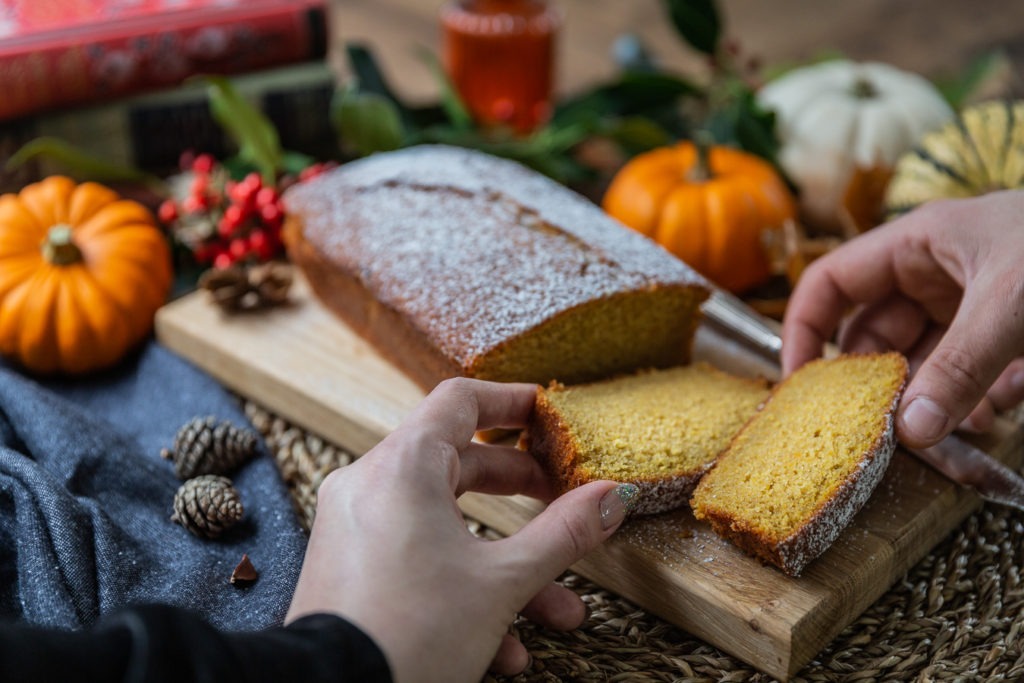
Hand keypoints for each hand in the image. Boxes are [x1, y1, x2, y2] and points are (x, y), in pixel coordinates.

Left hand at [286, 378, 634, 681]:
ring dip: (501, 562)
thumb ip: (563, 533)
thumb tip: (612, 496)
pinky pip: (412, 556)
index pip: (462, 400)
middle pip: (457, 461)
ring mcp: (352, 525)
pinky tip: (504, 647)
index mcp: (403, 466)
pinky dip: (459, 584)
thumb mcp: (503, 582)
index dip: (512, 402)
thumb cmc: (410, 635)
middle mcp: (369, 484)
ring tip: (554, 610)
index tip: (549, 416)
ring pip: (442, 523)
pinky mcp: (346, 566)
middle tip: (560, 501)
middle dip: (519, 491)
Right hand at [782, 190, 1023, 447]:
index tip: (798, 386)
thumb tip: (909, 433)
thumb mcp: (1012, 306)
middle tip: (880, 432)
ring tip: (952, 434)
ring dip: (934, 400)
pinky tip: (997, 414)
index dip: (801, 330)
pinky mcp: (1006, 332)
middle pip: (875, 334)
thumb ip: (959, 370)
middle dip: (880, 383)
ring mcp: (971, 302)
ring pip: (925, 362)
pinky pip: (970, 373)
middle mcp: (935, 272)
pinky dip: (977, 400)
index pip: (830, 284)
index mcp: (917, 243)